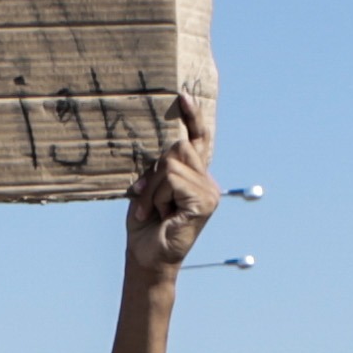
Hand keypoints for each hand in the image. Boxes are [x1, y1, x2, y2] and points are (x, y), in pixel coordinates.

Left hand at [122, 95, 220, 286]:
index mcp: (195, 177)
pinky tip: (160, 214)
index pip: (198, 140)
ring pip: (171, 163)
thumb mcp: (148, 189)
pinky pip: (173, 179)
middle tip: (143, 198)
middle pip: (178, 146)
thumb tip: (158, 145)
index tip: (182, 95)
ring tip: (151, 209)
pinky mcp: (204, 202)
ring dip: (153, 187)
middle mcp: (207, 182)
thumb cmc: (145, 225)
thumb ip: (157, 168)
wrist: (147, 257)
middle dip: (154, 171)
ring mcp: (209, 192)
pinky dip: (158, 195)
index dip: (193, 117)